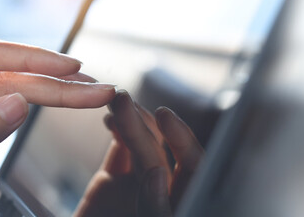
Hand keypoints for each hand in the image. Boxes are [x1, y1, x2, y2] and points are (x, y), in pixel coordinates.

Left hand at [0, 39, 115, 206]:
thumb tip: (18, 102)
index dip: (33, 58)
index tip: (72, 69)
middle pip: (7, 76)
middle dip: (57, 83)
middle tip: (98, 91)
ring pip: (10, 90)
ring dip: (53, 92)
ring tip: (89, 96)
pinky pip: (2, 108)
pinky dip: (35, 105)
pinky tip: (57, 104)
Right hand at [75, 90, 203, 216]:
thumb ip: (156, 207)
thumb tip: (157, 173)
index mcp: (180, 201)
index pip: (193, 164)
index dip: (182, 138)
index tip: (164, 116)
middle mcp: (162, 189)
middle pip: (158, 150)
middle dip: (142, 123)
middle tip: (121, 98)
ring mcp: (136, 184)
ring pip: (139, 146)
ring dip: (128, 120)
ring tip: (115, 100)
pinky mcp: (111, 183)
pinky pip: (120, 152)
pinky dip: (117, 131)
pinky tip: (110, 118)